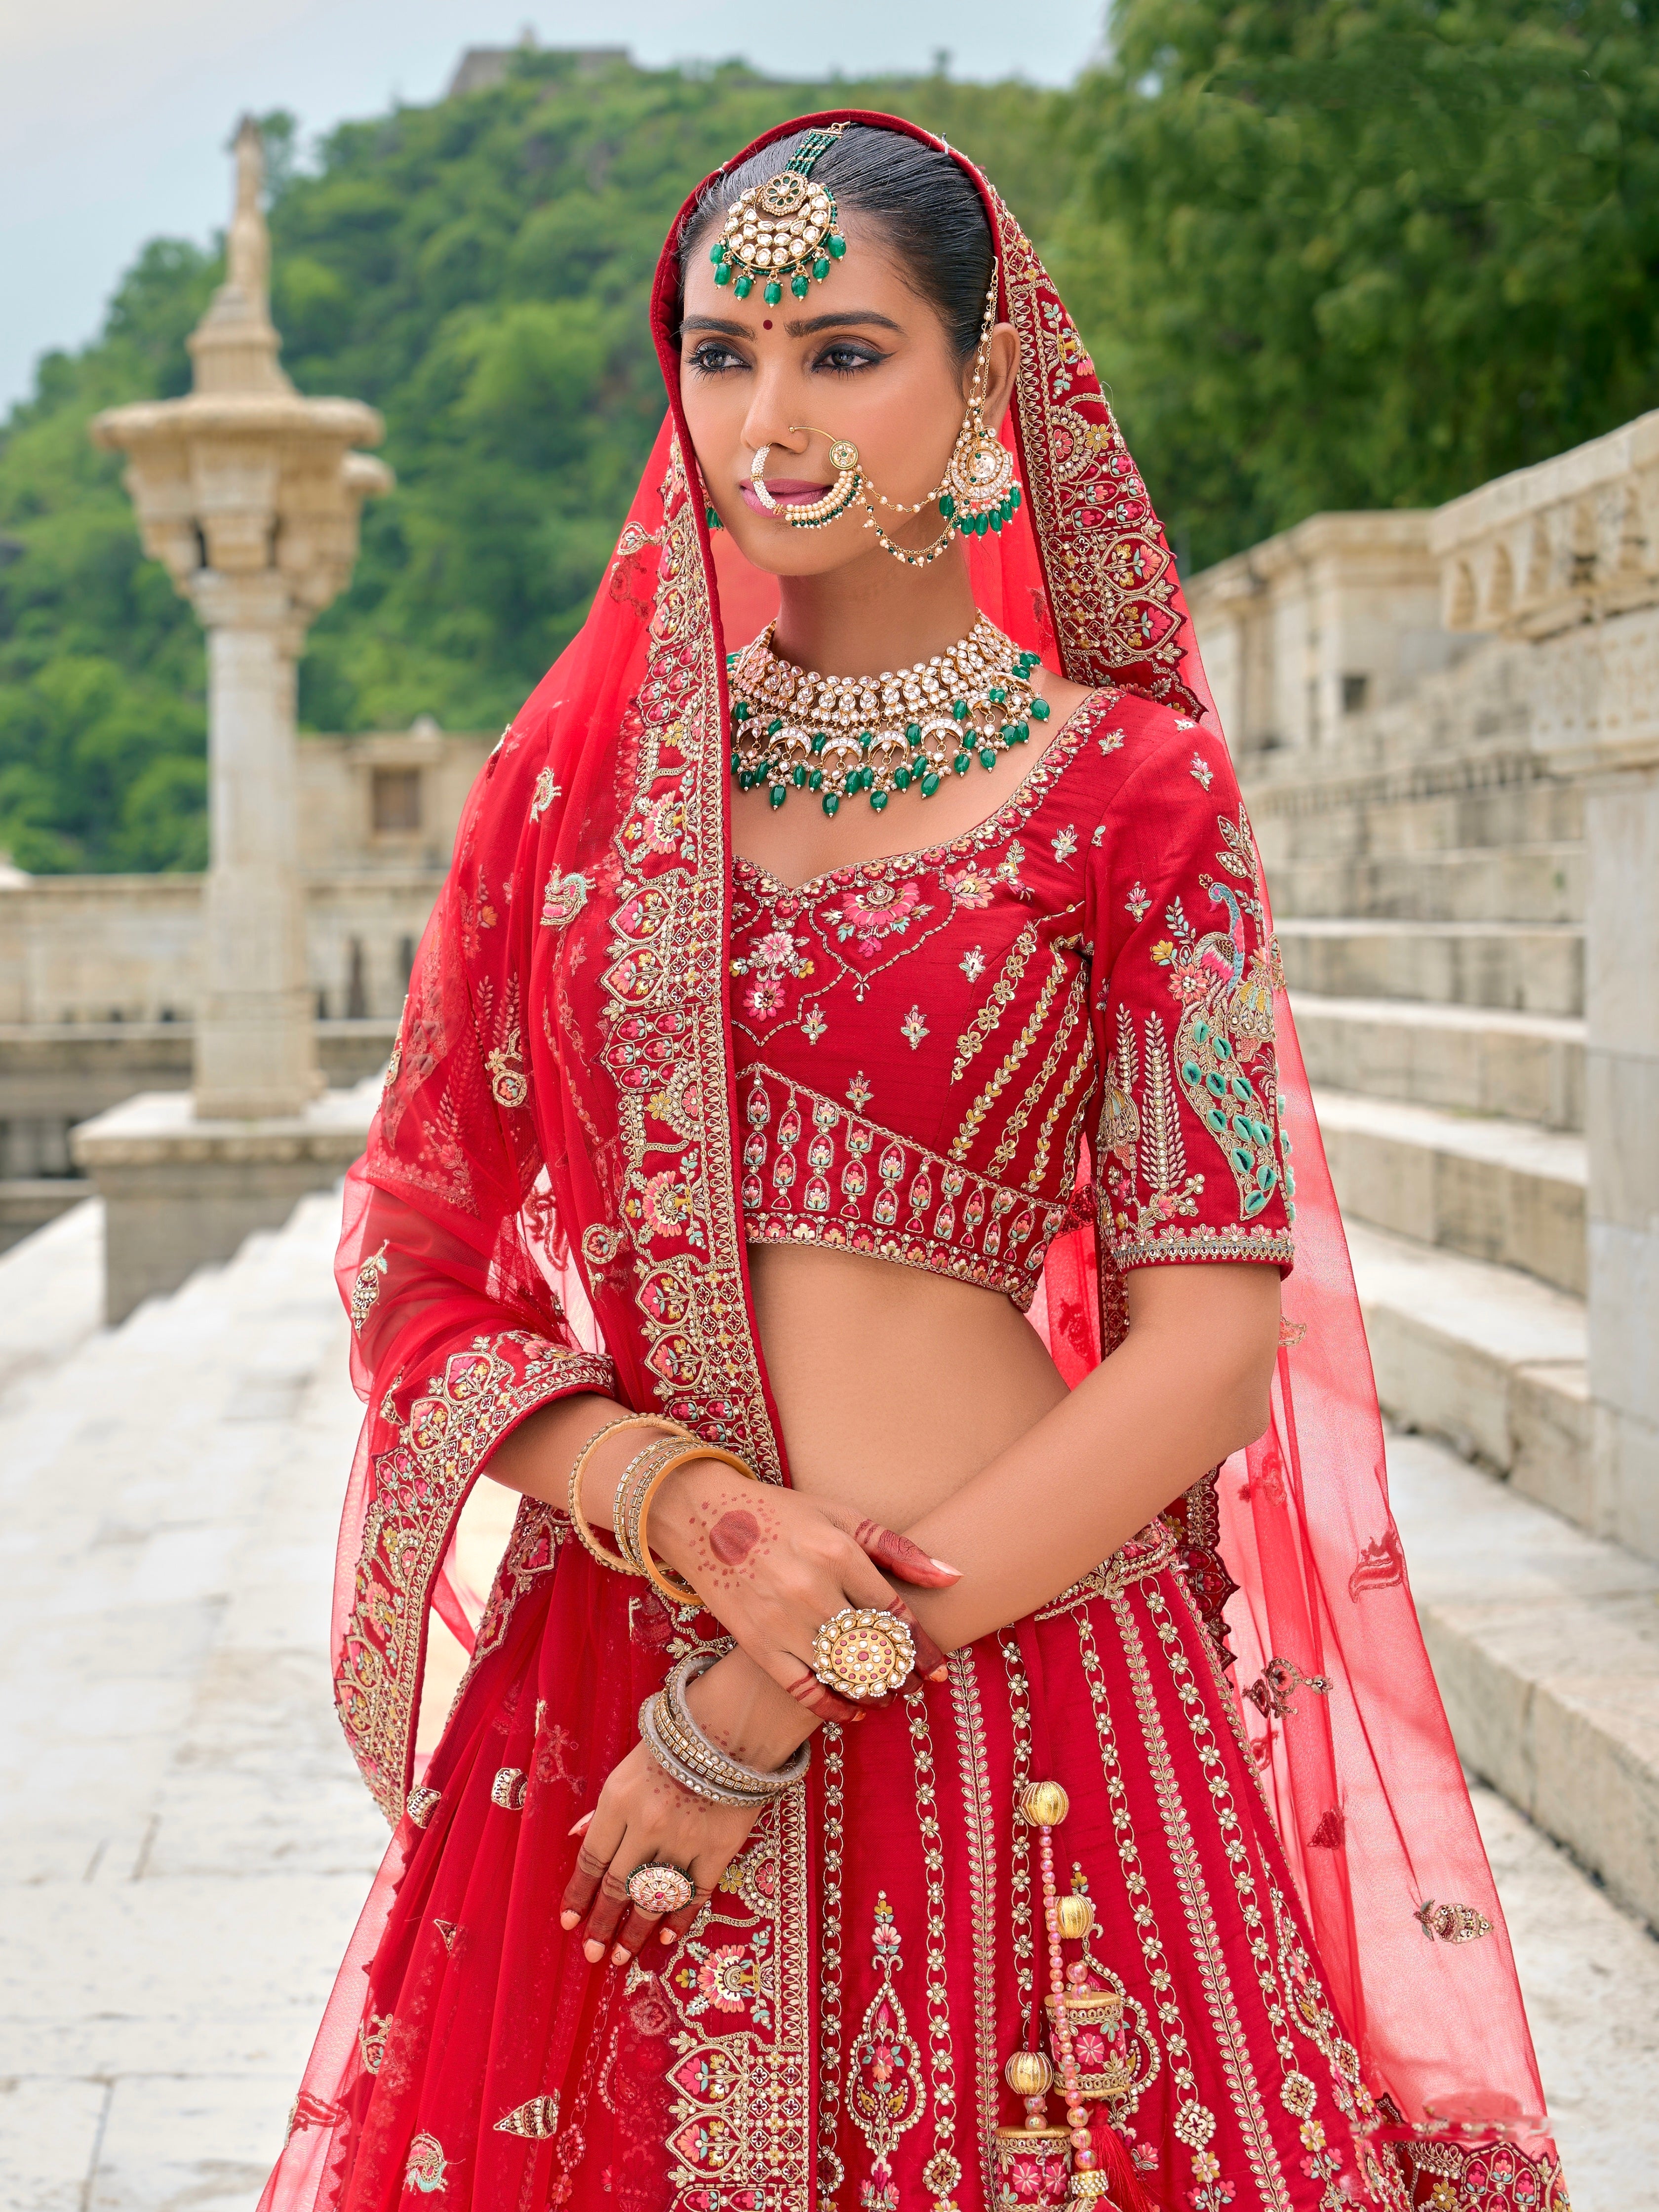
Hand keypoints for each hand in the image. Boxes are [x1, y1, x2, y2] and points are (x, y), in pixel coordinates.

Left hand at [559, 1744, 758, 1966]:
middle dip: (601, 1923)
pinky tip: (665, 1936)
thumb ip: (604, 1809)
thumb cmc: (673, 1745)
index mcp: (618, 1801)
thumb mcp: (627, 1770)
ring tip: (621, 1956)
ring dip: (635, 1931)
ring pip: (653, 1897)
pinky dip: (679, 1918)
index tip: (568, 1921)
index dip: (578, 1894)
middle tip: (591, 1953)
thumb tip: (578, 1837)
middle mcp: (647, 1825)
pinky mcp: (718, 1848)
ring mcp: (684, 1839)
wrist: (731, 1728)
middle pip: (617, 1886)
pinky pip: (694, 1893)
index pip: (591, 1859)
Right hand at [645, 1461, 959, 1720]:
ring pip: (841, 1672)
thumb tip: (953, 1576)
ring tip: (888, 1696)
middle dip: (900, 1672)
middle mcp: (811, 1588)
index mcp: (837, 1552)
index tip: (938, 1669)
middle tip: (914, 1684)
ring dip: (873, 1693)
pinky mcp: (756, 1642)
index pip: (893, 1611)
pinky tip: (853, 1711)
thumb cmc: (782, 1515)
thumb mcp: (841, 1517)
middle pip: (871, 1647)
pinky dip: (832, 1706)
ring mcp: (781, 1619)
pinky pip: (802, 1688)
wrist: (704, 1518)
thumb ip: (897, 1550)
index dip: (921, 1646)